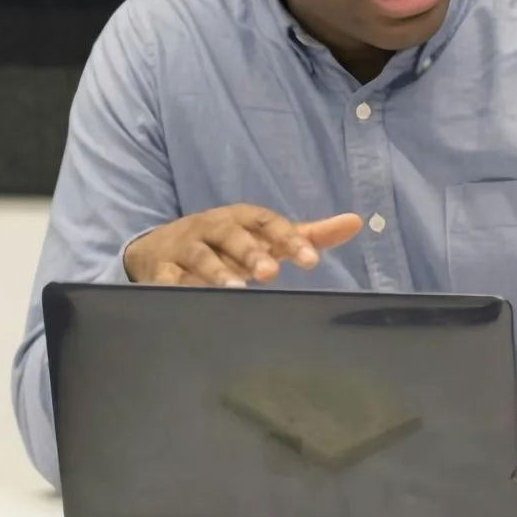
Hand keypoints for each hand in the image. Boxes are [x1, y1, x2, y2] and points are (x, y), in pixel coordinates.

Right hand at [124, 205, 363, 286]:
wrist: (159, 249)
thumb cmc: (225, 246)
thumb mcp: (263, 238)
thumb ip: (307, 235)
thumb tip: (356, 222)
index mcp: (240, 219)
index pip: (267, 223)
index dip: (288, 238)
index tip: (310, 260)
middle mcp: (211, 228)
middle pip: (231, 235)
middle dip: (249, 252)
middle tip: (270, 273)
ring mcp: (184, 248)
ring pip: (199, 255)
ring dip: (215, 271)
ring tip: (235, 288)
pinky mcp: (160, 270)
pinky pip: (165, 277)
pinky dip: (172, 285)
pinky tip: (184, 296)